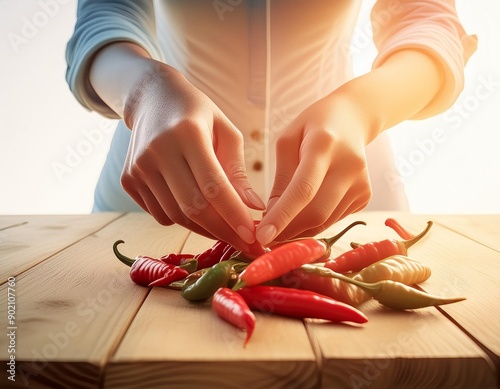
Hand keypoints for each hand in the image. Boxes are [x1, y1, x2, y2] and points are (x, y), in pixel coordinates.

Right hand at [120, 61, 264, 251]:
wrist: (152, 100)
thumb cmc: (198, 114)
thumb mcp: (226, 132)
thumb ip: (238, 171)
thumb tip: (254, 208)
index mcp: (187, 133)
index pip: (213, 186)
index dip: (234, 217)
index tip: (253, 237)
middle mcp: (158, 151)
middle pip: (193, 207)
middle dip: (223, 232)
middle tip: (246, 245)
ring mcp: (138, 168)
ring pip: (176, 216)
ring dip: (205, 230)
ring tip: (227, 231)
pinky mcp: (128, 180)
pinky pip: (160, 214)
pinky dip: (183, 220)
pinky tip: (198, 212)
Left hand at [256, 93, 372, 244]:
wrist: (353, 119)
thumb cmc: (312, 127)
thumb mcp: (287, 140)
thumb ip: (280, 178)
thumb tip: (272, 216)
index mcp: (324, 145)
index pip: (303, 189)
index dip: (282, 216)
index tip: (262, 236)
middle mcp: (348, 166)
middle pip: (316, 213)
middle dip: (288, 231)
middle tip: (266, 236)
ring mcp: (361, 183)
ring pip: (325, 222)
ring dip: (299, 230)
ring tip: (282, 224)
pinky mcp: (366, 196)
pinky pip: (334, 219)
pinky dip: (314, 222)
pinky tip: (305, 210)